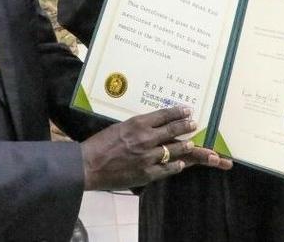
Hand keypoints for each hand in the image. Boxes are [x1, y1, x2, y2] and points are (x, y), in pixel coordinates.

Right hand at [80, 106, 231, 190]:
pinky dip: (176, 165)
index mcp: (137, 124)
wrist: (88, 165)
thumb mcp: (118, 128)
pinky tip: (181, 164)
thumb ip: (135, 127)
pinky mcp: (147, 174)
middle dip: (186, 126)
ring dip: (186, 146)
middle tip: (194, 124)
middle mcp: (146, 138)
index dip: (177, 112)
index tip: (187, 111)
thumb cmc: (99, 144)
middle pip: (173, 130)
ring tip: (193, 143)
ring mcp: (148, 157)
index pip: (163, 115)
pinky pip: (168, 169)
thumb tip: (149, 126)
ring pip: (175, 150)